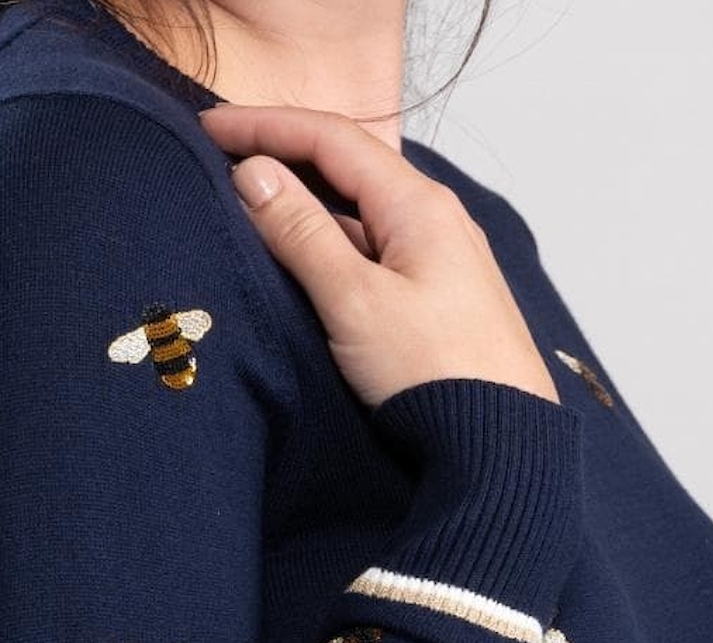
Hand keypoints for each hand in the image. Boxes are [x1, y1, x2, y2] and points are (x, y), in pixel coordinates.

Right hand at [196, 104, 560, 410]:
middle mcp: (436, 220)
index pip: (332, 138)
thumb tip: (254, 176)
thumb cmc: (438, 377)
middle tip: (224, 154)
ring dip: (306, 200)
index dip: (265, 126)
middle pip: (348, 165)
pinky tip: (303, 259)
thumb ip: (302, 235)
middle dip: (285, 153)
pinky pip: (374, 249)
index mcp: (419, 206)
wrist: (501, 447)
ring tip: (251, 204)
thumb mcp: (355, 302)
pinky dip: (330, 240)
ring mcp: (440, 260)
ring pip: (361, 210)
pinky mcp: (437, 299)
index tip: (210, 126)